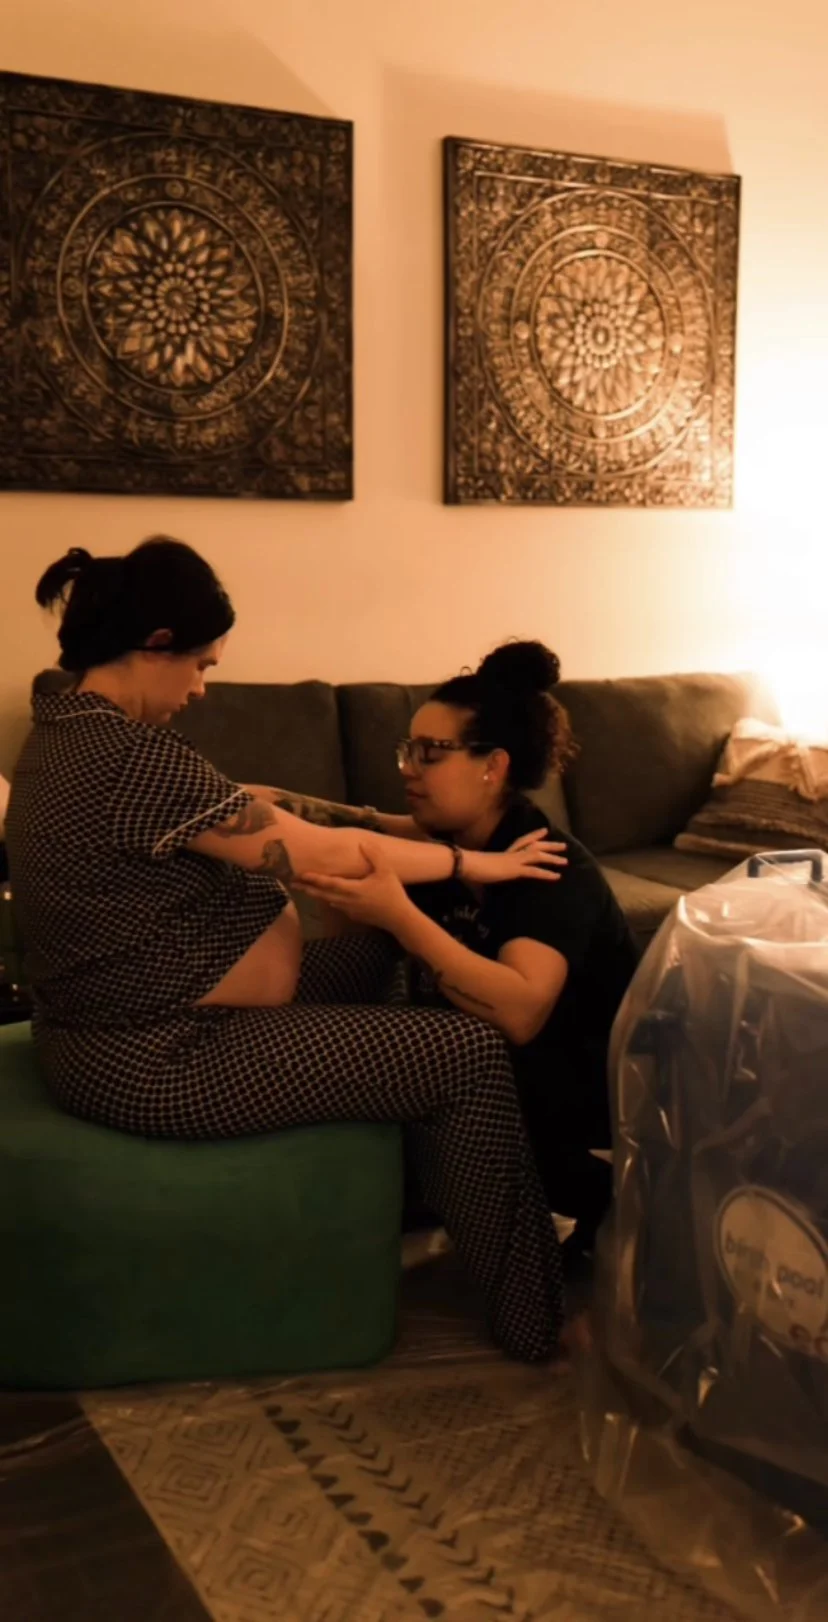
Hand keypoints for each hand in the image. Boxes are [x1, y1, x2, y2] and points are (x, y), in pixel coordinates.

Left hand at [294, 841, 412, 930]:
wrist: (399, 919)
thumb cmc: (392, 894)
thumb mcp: (386, 871)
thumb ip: (374, 856)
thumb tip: (363, 842)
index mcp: (352, 889)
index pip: (328, 883)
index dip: (314, 878)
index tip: (300, 874)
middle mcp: (346, 901)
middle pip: (322, 894)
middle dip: (307, 888)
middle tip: (292, 883)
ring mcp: (349, 910)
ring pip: (328, 901)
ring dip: (316, 895)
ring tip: (306, 889)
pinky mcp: (354, 916)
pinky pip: (337, 906)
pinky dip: (329, 900)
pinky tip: (329, 898)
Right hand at [469, 829, 567, 884]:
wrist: (466, 864)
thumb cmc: (471, 869)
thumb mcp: (484, 871)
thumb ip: (490, 874)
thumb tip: (485, 888)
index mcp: (505, 852)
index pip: (522, 840)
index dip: (534, 835)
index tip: (545, 830)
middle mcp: (512, 853)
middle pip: (534, 845)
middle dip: (550, 845)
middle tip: (564, 845)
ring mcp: (514, 860)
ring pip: (538, 855)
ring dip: (552, 858)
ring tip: (565, 861)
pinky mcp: (514, 870)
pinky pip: (534, 871)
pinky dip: (546, 873)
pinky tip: (557, 876)